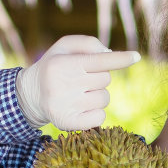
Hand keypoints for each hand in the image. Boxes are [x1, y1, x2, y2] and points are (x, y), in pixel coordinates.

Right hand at [16, 35, 139, 130]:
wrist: (31, 94)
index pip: (99, 61)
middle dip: (99, 78)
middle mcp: (63, 85)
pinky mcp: (68, 123)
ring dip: (97, 96)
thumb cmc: (54, 66)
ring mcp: (66, 106)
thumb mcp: (64, 46)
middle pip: (106, 79)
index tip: (136, 56)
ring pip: (104, 98)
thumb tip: (110, 54)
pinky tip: (81, 108)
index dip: (120, 59)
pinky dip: (96, 113)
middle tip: (81, 79)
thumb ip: (88, 43)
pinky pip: (100, 117)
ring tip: (79, 94)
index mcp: (63, 64)